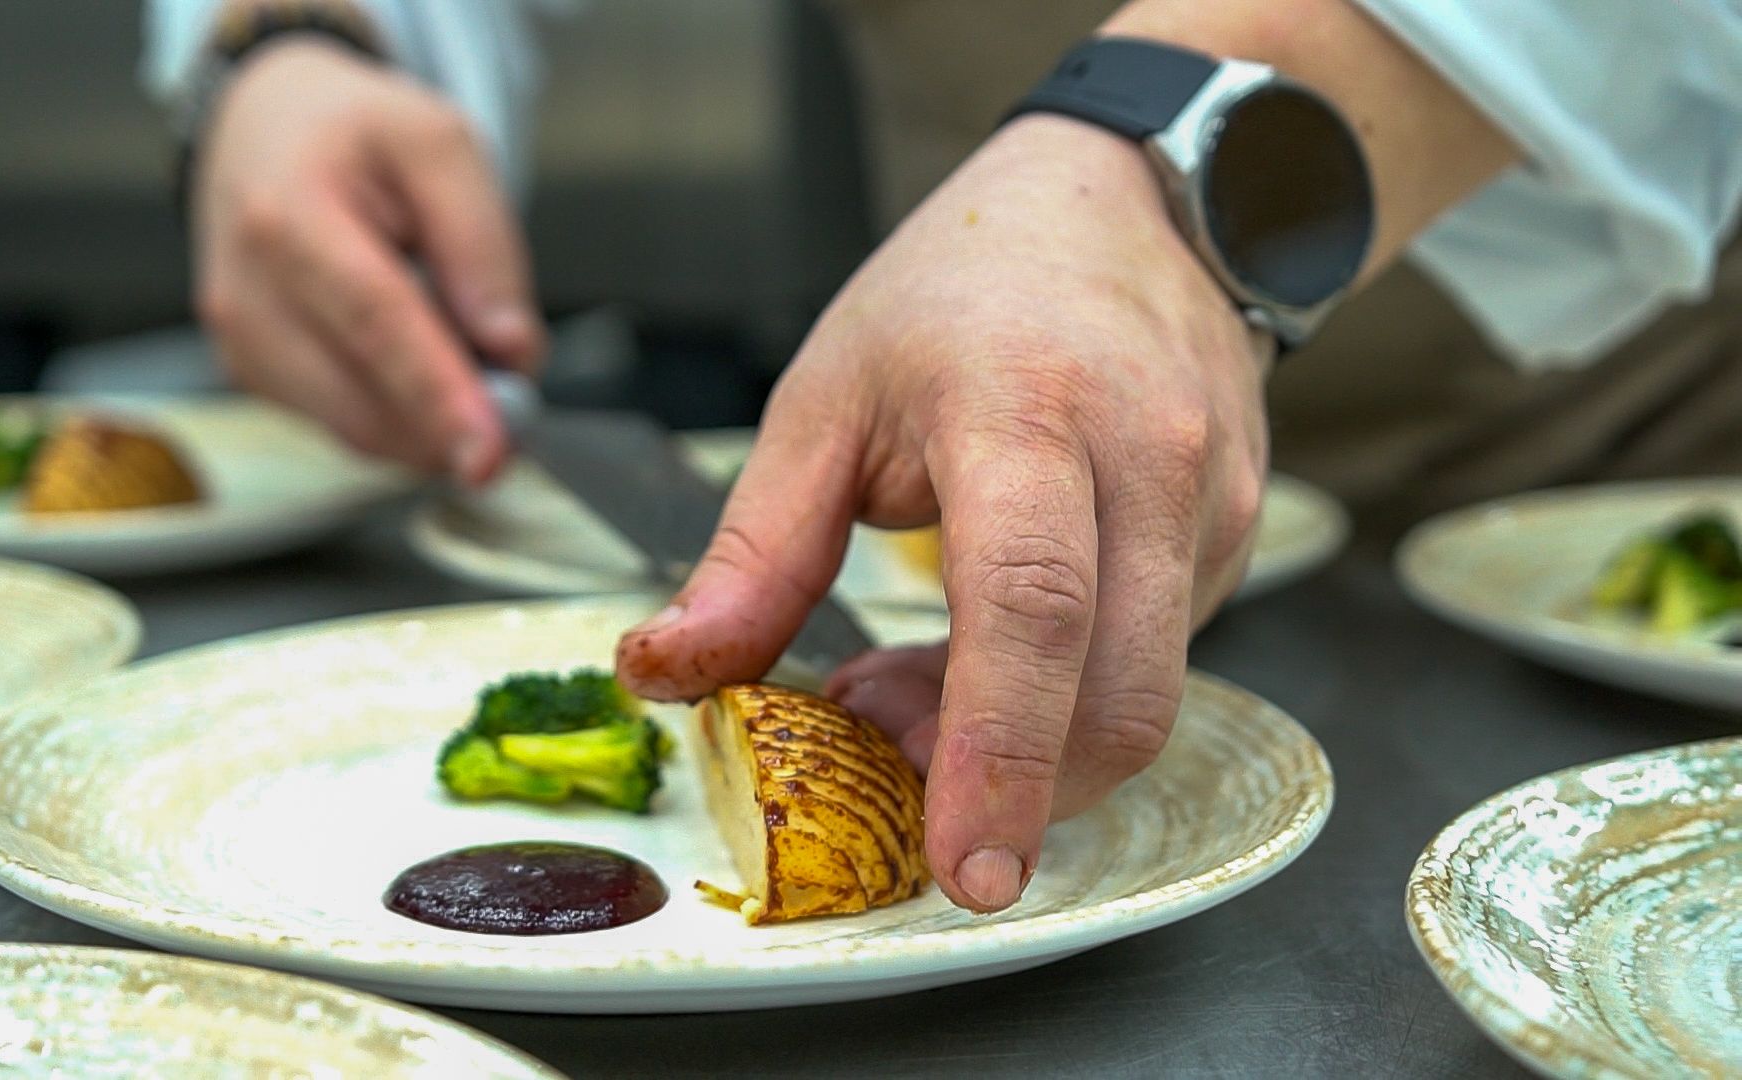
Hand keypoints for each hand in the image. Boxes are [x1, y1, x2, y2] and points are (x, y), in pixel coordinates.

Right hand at [191, 40, 543, 483]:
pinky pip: (345, 424)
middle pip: (364, 399)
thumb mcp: (440, 144)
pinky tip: (413, 357)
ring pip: (358, 429)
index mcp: (289, 215)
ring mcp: (240, 343)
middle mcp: (247, 291)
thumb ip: (482, 242)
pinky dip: (399, 413)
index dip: (439, 396)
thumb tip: (510, 348)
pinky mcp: (250, 376)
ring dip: (430, 419)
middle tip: (519, 399)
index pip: (375, 325)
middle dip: (453, 422)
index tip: (492, 451)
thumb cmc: (355, 135)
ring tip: (460, 348)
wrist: (262, 130)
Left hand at [615, 115, 1269, 912]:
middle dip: (1021, 788)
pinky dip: (1074, 691)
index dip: (999, 751)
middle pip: (1118, 688)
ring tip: (925, 683)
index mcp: (1024, 410)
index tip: (970, 865)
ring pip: (1147, 690)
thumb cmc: (954, 294)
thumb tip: (666, 673)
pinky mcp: (1242, 526)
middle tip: (902, 775)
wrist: (1119, 203)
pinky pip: (1165, 652)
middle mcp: (1146, 455)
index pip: (1029, 605)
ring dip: (1036, 742)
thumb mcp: (824, 399)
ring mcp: (1215, 494)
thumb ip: (755, 552)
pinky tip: (995, 645)